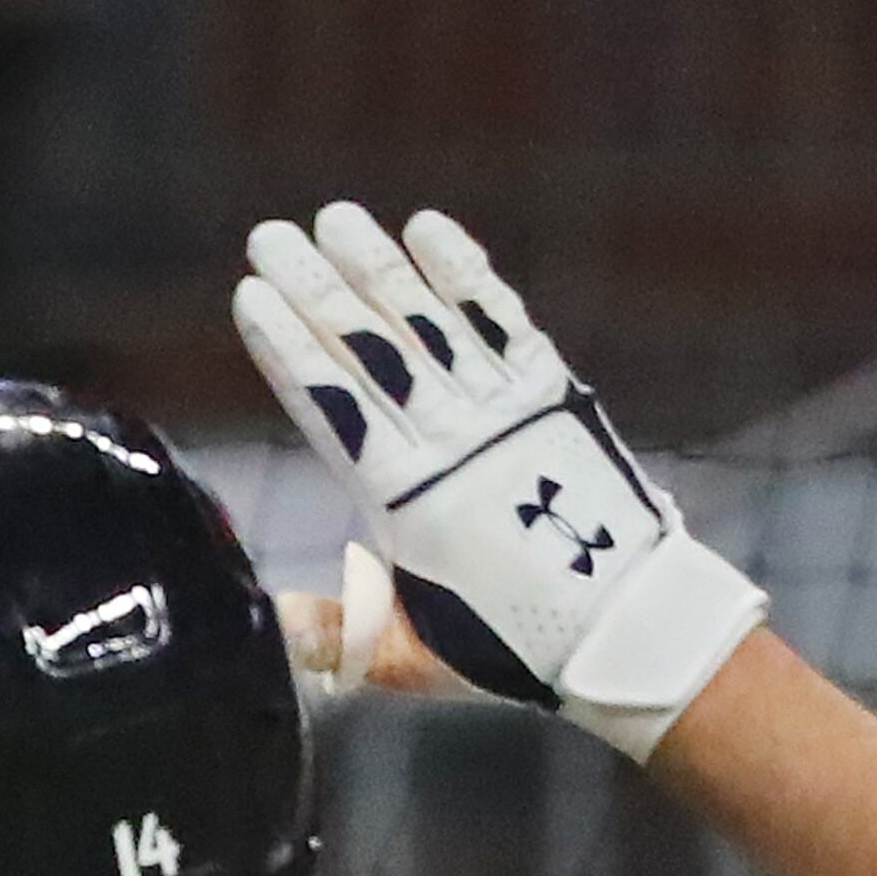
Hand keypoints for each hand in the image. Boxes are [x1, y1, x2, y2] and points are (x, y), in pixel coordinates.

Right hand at [231, 203, 763, 761]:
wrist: (626, 625)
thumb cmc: (508, 645)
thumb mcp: (409, 656)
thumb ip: (336, 632)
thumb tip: (266, 618)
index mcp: (411, 502)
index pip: (334, 407)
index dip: (289, 347)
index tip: (250, 295)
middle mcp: (456, 441)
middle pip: (373, 348)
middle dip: (316, 287)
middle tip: (269, 236)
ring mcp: (506, 409)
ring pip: (431, 321)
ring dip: (379, 265)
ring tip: (334, 219)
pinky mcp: (552, 393)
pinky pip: (501, 319)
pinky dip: (463, 272)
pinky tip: (428, 230)